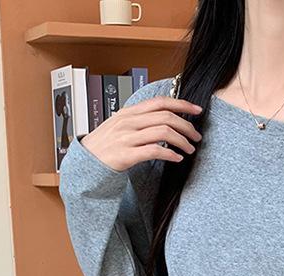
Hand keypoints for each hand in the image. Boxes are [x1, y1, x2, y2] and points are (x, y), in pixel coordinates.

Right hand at [80, 95, 203, 171]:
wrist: (86, 164)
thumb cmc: (105, 146)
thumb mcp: (120, 126)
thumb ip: (139, 120)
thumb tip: (163, 117)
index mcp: (129, 113)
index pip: (160, 102)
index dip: (181, 104)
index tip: (197, 110)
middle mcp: (128, 122)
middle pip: (166, 117)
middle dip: (187, 126)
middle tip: (197, 136)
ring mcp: (127, 138)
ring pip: (163, 132)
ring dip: (182, 141)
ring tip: (190, 149)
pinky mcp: (127, 155)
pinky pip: (154, 151)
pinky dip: (170, 154)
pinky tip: (177, 159)